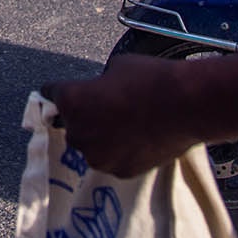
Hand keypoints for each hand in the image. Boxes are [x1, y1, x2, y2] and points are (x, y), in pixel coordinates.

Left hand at [43, 54, 200, 176]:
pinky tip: (137, 139)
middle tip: (106, 107)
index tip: (61, 91)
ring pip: (91, 146)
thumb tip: (102, 89)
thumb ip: (99, 83)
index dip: (60, 89)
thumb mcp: (117, 67)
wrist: (186, 106)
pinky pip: (112, 160)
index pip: (52, 93)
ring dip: (101, 137)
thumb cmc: (151, 79)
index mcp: (72, 100)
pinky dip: (120, 152)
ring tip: (125, 124)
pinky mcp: (120, 171)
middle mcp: (79, 132)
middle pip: (72, 124)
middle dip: (84, 116)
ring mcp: (99, 156)